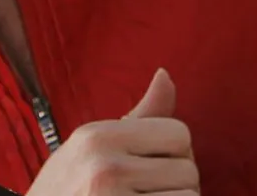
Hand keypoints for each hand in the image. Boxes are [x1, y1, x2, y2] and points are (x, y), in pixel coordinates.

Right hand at [26, 68, 198, 195]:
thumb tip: (166, 74)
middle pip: (188, 169)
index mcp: (96, 137)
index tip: (147, 171)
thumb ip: (138, 117)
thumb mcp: (91, 149)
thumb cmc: (68, 192)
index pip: (179, 133)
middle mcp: (104, 167)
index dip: (172, 155)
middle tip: (141, 194)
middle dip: (174, 186)